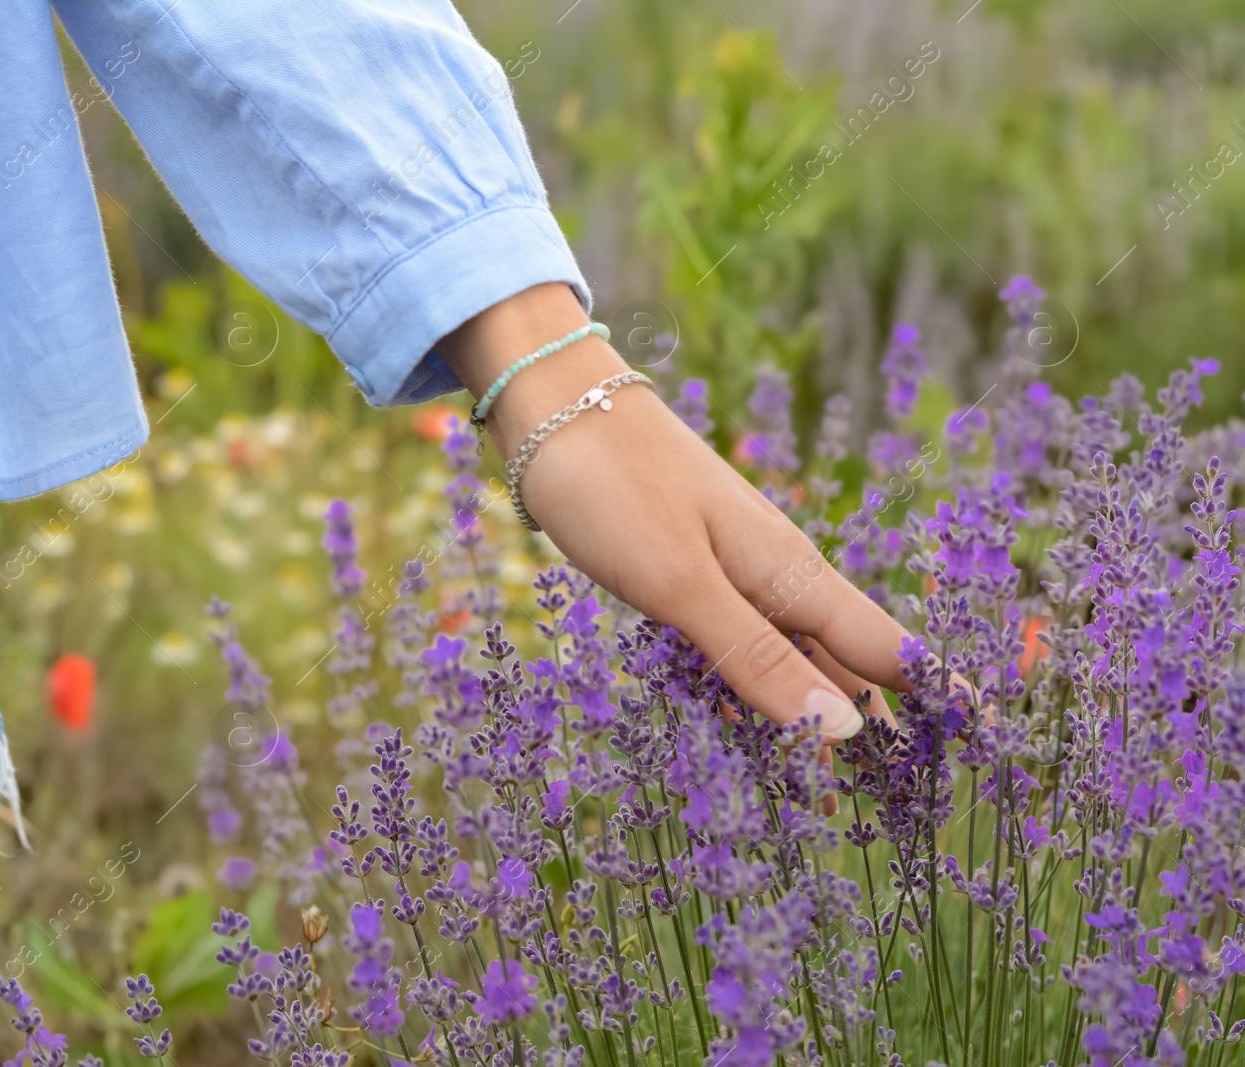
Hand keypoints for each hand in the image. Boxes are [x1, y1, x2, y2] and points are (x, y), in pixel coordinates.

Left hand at [438, 284, 906, 741]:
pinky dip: (756, 684)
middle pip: (844, 659)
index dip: (938, 696)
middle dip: (882, 721)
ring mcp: (728, 568)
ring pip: (791, 652)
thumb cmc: (614, 487)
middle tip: (919, 787)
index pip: (885, 648)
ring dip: (819, 708)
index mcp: (789, 574)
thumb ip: (755, 656)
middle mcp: (771, 573)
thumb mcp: (680, 583)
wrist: (548, 405)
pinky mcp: (683, 569)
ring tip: (849, 773)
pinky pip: (739, 640)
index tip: (993, 739)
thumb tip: (843, 732)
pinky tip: (752, 713)